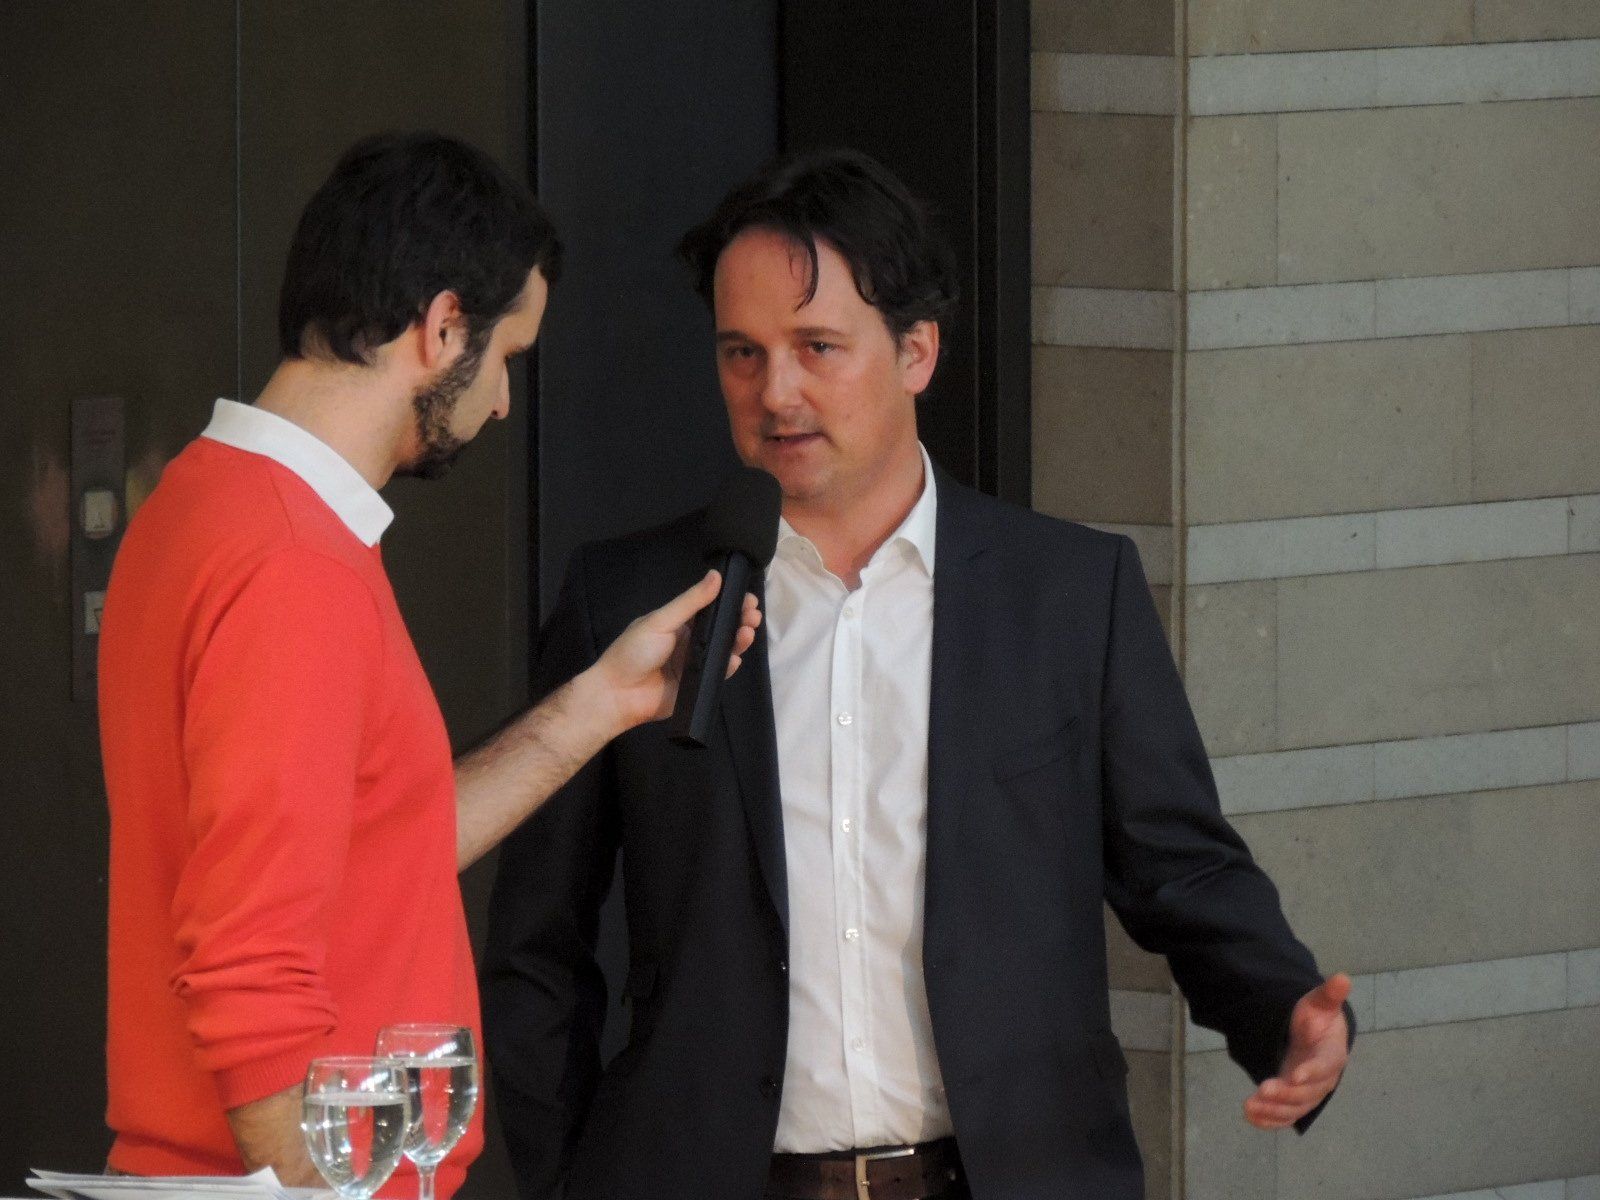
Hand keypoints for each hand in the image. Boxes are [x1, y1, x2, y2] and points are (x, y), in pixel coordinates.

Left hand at [591, 570, 760, 731]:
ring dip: (738, 640)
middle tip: (753, 615)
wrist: (618, 694)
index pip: (710, 608)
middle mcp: (688, 641)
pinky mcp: (697, 685)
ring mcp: (694, 663)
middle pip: (721, 628)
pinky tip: (735, 658)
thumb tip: (716, 575)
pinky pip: (717, 673)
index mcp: (678, 622)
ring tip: (748, 632)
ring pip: (723, 650)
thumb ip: (691, 601)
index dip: (730, 602)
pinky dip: (728, 666)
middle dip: (740, 620)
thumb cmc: (634, 651)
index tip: (748, 598)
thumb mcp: (661, 621)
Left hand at [1244, 973, 1351, 1129]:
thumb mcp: (1320, 1003)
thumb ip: (1329, 994)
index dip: (1312, 1071)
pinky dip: (1269, 1120)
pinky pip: (1284, 1116)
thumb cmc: (1317, 1019)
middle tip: (1263, 1089)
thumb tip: (1342, 977)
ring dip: (1274, 1110)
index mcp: (1332, 1055)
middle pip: (1308, 1092)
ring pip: (1295, 1108)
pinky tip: (1250, 1117)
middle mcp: (1323, 1079)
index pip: (1326, 1066)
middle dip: (1286, 1093)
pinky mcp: (1294, 1102)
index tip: (1295, 1075)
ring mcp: (1308, 1093)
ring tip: (1250, 1106)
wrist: (1314, 1038)